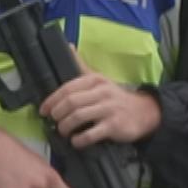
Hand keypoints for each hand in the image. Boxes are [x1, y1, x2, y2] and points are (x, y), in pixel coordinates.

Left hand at [40, 53, 161, 148]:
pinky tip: (76, 141)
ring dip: (65, 127)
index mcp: (95, 80)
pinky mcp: (114, 126)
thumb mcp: (100, 80)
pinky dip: (79, 140)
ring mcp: (109, 109)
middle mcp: (102, 92)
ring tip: (63, 131)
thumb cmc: (115, 98)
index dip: (52, 101)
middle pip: (71, 102)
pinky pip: (90, 134)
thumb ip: (82, 66)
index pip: (67, 88)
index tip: (44, 111)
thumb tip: (69, 46)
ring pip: (78, 117)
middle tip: (54, 122)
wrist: (143, 113)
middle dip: (57, 114)